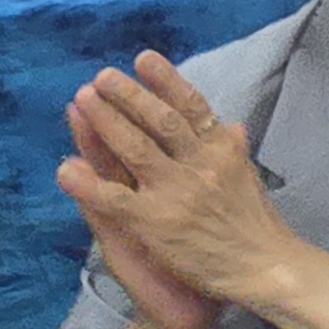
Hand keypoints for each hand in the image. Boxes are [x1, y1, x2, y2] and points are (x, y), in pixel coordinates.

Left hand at [54, 53, 301, 311]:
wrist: (264, 269)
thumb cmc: (256, 228)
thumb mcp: (250, 181)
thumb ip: (234, 153)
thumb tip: (233, 124)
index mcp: (222, 151)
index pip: (191, 107)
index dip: (166, 81)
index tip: (144, 59)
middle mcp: (200, 164)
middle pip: (159, 121)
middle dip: (129, 95)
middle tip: (102, 76)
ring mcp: (176, 192)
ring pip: (135, 149)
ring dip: (105, 122)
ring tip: (81, 100)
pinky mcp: (156, 223)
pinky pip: (114, 199)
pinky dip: (88, 183)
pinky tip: (65, 168)